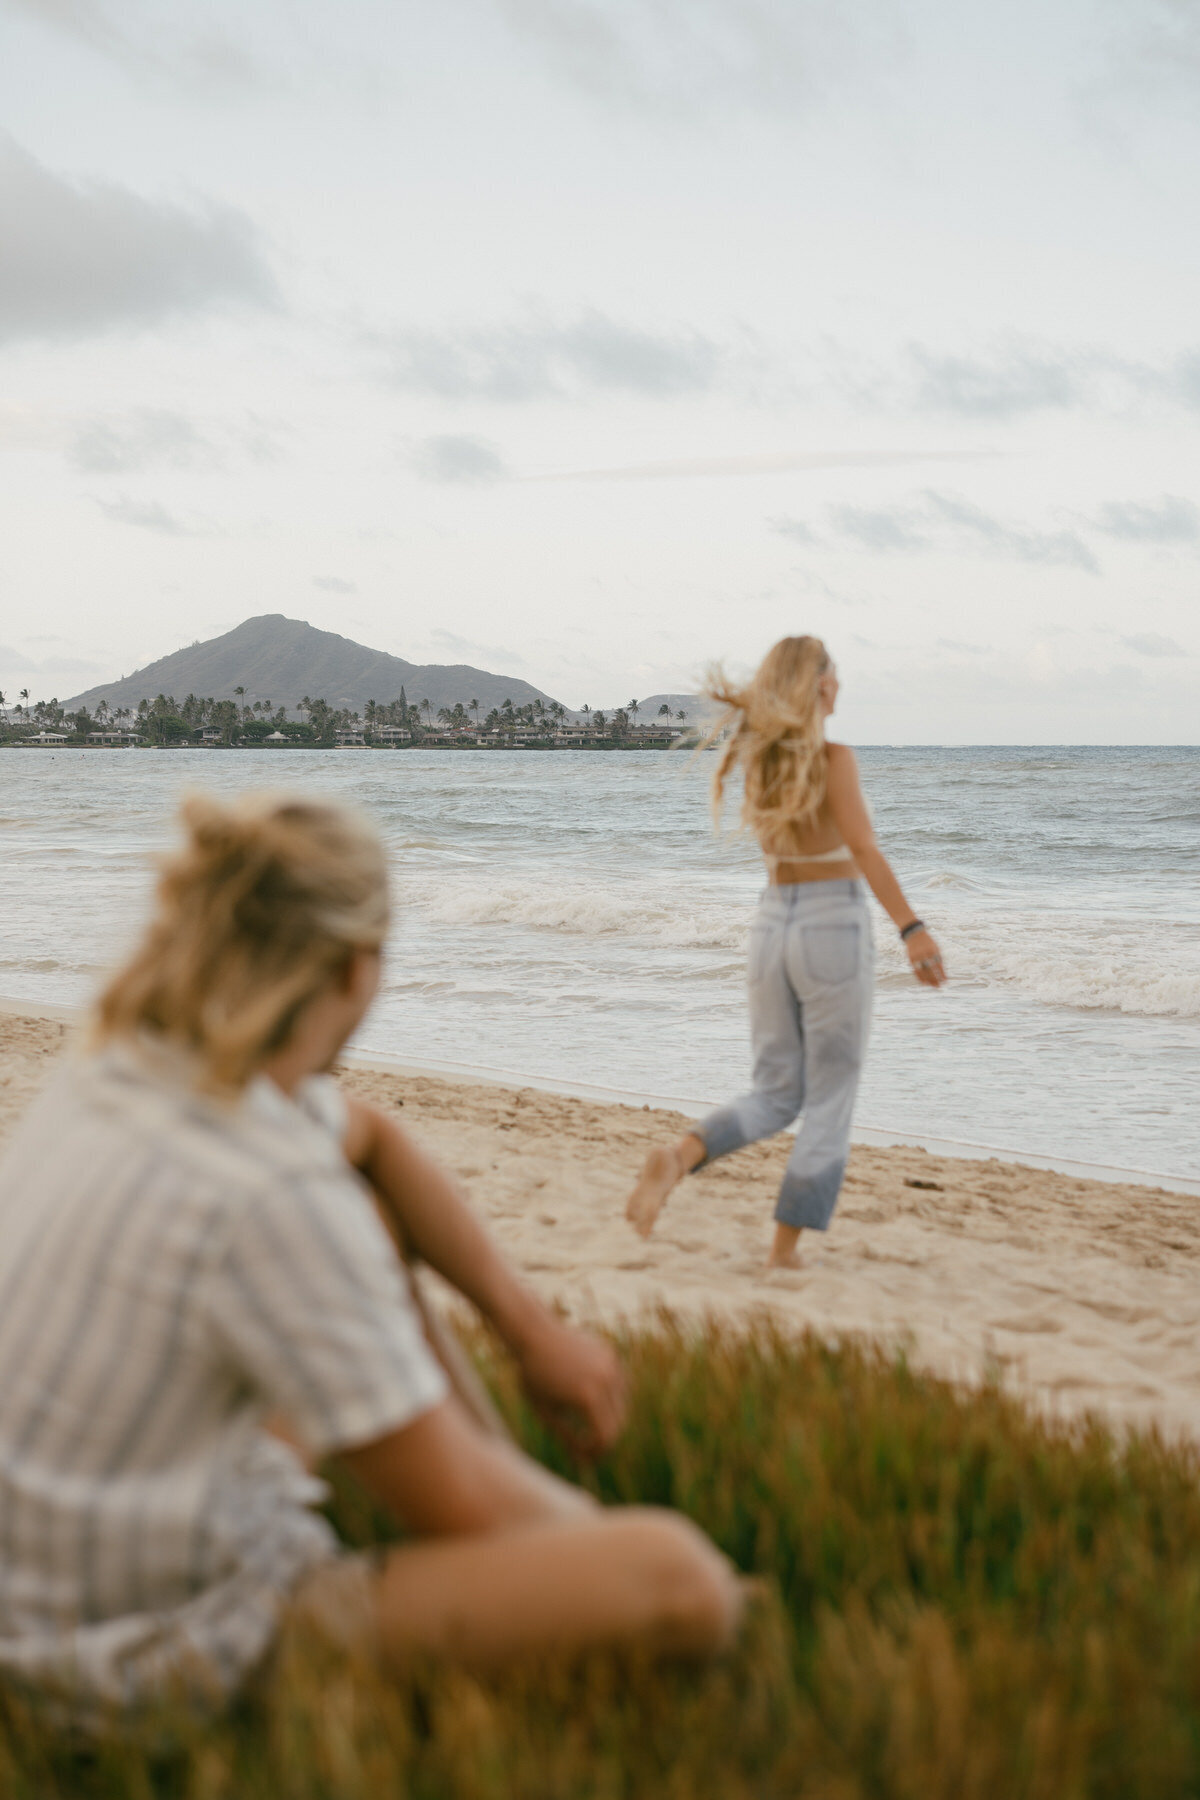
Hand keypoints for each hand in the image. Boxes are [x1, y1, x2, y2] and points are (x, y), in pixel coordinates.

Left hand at [514, 1312, 627, 1457]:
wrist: (534, 1332)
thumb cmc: (533, 1375)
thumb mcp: (545, 1412)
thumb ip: (567, 1438)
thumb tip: (584, 1461)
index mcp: (588, 1398)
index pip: (606, 1437)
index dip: (596, 1452)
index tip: (583, 1456)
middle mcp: (606, 1381)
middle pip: (618, 1423)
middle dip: (604, 1438)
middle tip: (587, 1446)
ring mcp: (612, 1365)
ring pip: (622, 1404)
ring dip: (609, 1417)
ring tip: (587, 1423)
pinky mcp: (612, 1354)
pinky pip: (620, 1384)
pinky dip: (611, 1397)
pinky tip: (591, 1401)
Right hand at [905, 927, 945, 987]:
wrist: (915, 934)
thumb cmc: (928, 942)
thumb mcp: (936, 947)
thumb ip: (939, 958)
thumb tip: (942, 972)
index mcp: (933, 951)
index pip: (938, 965)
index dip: (942, 974)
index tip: (946, 981)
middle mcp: (925, 954)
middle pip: (930, 970)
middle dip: (935, 979)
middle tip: (939, 986)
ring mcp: (917, 957)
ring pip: (922, 971)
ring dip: (928, 980)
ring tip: (932, 986)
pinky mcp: (911, 959)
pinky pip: (915, 970)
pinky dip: (920, 977)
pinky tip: (924, 983)